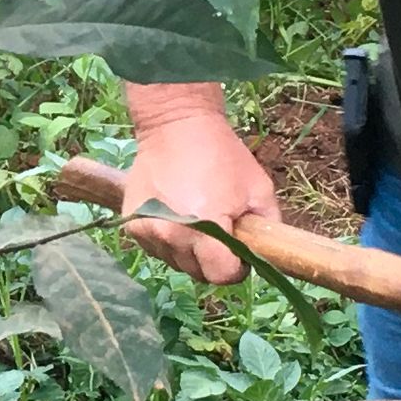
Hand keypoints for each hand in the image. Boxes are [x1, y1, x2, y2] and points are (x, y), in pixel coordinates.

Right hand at [120, 115, 279, 283]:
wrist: (175, 125)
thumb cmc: (223, 155)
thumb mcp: (259, 188)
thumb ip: (267, 228)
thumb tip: (265, 257)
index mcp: (206, 227)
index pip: (222, 276)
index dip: (236, 267)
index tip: (238, 249)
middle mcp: (172, 235)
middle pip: (199, 273)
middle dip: (213, 259)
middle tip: (219, 230)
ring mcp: (149, 232)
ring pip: (177, 263)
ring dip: (190, 251)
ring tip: (195, 218)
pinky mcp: (133, 226)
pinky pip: (159, 249)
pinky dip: (170, 240)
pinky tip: (175, 214)